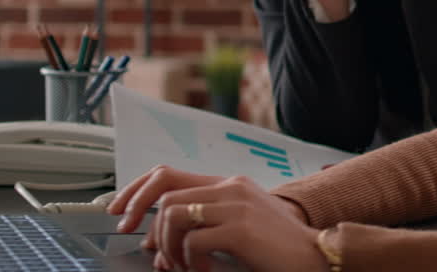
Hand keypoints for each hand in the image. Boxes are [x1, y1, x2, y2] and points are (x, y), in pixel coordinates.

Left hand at [107, 165, 325, 271]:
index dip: (137, 191)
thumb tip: (158, 243)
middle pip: (165, 194)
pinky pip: (193, 242)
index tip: (121, 213)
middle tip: (150, 252)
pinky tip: (205, 271)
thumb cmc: (278, 250)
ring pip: (173, 216)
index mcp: (230, 185)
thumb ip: (203, 227)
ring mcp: (236, 205)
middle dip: (146, 225)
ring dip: (169, 247)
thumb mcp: (237, 229)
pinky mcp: (240, 228)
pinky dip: (190, 262)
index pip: (168, 174)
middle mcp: (231, 188)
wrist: (315, 257)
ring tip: (181, 267)